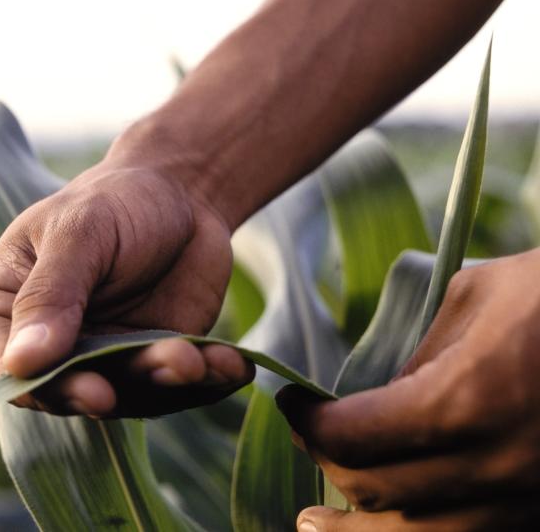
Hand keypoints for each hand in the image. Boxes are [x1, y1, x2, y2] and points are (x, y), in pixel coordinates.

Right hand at [0, 154, 253, 417]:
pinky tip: (232, 365)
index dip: (37, 384)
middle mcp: (43, 346)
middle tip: (132, 385)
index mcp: (0, 306)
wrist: (183, 195)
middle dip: (104, 394)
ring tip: (194, 358)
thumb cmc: (113, 201)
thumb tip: (20, 362)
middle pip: (59, 392)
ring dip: (160, 381)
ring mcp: (96, 361)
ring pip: (123, 395)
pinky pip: (174, 389)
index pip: (1, 362)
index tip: (86, 386)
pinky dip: (205, 380)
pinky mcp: (148, 367)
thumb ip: (50, 294)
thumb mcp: (79, 232)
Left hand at [278, 249, 539, 530]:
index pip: (353, 437)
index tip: (290, 404)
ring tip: (315, 525)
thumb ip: (411, 353)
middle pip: (378, 492)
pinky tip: (392, 521)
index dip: (308, 425)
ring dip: (359, 531)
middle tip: (305, 440)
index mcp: (467, 401)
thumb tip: (368, 398)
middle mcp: (496, 466)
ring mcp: (527, 500)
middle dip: (326, 467)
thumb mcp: (474, 298)